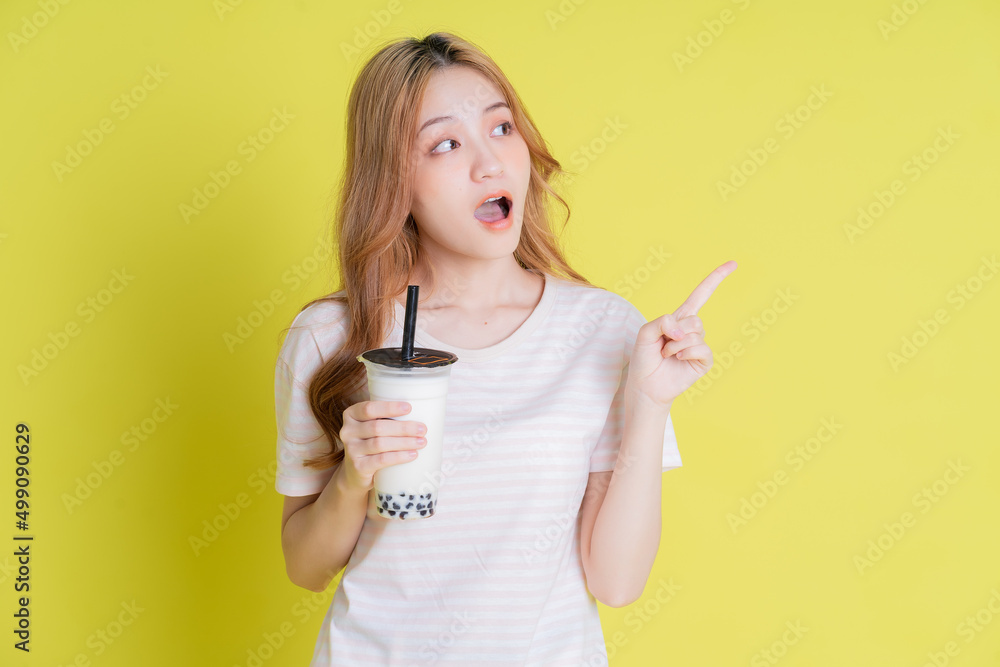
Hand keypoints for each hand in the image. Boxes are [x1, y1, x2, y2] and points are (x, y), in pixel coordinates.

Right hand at [338, 401, 427, 491]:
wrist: (355, 472)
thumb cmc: (371, 442)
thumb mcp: (373, 426)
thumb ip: (386, 417)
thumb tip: (422, 410)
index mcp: (351, 415)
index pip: (369, 408)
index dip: (389, 407)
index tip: (409, 408)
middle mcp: (347, 431)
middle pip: (378, 427)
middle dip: (403, 428)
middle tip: (422, 429)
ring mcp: (351, 450)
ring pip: (380, 444)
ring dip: (404, 442)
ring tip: (422, 442)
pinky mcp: (358, 466)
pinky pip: (381, 460)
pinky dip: (399, 456)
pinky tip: (412, 454)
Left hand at [626, 261, 737, 408]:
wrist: (645, 385)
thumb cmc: (644, 358)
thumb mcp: (645, 332)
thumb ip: (662, 322)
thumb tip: (683, 330)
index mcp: (679, 318)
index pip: (701, 295)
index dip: (716, 279)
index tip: (733, 264)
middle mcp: (692, 330)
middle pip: (694, 319)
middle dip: (675, 332)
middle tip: (663, 345)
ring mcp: (699, 345)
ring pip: (696, 334)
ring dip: (675, 345)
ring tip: (666, 355)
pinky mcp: (704, 361)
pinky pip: (702, 349)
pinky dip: (686, 353)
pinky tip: (678, 360)